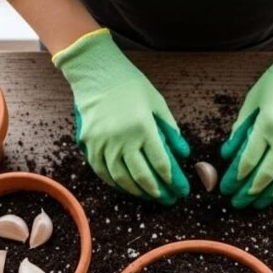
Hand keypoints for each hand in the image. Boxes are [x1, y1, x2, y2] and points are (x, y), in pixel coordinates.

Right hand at [55, 29, 190, 204]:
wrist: (95, 73)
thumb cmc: (130, 86)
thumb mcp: (157, 103)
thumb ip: (170, 129)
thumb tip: (183, 154)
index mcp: (143, 128)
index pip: (161, 163)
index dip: (173, 180)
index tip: (181, 190)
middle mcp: (123, 139)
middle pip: (142, 176)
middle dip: (158, 192)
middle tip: (169, 200)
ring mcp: (103, 143)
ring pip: (122, 179)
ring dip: (138, 192)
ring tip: (150, 197)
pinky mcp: (89, 144)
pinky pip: (103, 172)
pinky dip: (116, 184)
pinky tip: (127, 188)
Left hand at [220, 27, 272, 208]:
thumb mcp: (253, 100)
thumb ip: (240, 129)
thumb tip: (227, 155)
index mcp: (267, 125)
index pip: (248, 161)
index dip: (235, 179)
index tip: (226, 189)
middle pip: (266, 174)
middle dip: (249, 193)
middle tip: (237, 204)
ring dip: (271, 194)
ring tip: (258, 204)